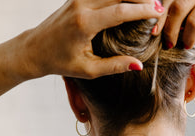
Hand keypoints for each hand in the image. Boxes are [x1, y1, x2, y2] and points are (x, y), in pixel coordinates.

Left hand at [29, 0, 165, 78]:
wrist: (36, 48)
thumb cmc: (61, 62)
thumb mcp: (88, 70)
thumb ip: (114, 66)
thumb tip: (139, 65)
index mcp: (84, 24)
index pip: (120, 11)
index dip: (142, 11)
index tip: (158, 14)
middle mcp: (81, 5)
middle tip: (159, 7)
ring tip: (148, 3)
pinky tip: (131, 1)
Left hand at [153, 0, 194, 47]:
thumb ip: (183, 5)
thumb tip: (157, 19)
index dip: (156, 11)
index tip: (152, 30)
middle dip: (162, 22)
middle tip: (160, 40)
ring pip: (179, 7)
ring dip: (173, 29)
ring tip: (172, 44)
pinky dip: (189, 34)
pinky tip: (187, 44)